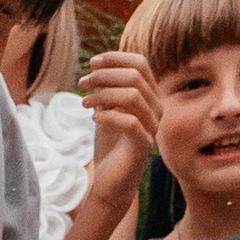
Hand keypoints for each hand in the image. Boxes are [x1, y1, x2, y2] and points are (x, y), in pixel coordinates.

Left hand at [77, 50, 161, 203]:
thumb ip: (106, 91)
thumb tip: (97, 69)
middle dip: (104, 75)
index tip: (92, 63)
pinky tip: (93, 117)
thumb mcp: (106, 111)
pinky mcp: (143, 145)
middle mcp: (156, 108)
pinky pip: (130, 122)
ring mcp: (152, 126)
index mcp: (149, 96)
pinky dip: (108, 115)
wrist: (111, 181)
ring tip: (84, 102)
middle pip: (135, 76)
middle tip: (83, 83)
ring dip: (103, 94)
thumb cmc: (110, 145)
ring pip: (132, 96)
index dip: (116, 59)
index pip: (140, 64)